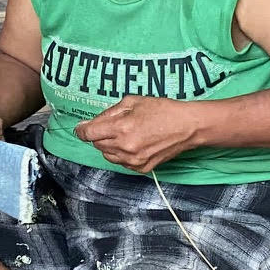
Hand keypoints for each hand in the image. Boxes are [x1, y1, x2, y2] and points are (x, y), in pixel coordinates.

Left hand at [73, 96, 198, 172]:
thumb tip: (93, 121)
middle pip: (97, 144)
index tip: (81, 128)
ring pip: (107, 155)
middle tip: (112, 125)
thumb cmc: (163, 110)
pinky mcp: (141, 168)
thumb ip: (110, 112)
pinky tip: (133, 143)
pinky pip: (121, 162)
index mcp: (121, 128)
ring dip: (109, 145)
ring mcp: (133, 160)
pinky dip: (121, 154)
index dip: (82, 130)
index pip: (88, 133)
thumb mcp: (133, 101)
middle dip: (99, 135)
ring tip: (125, 134)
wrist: (188, 127)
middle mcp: (125, 147)